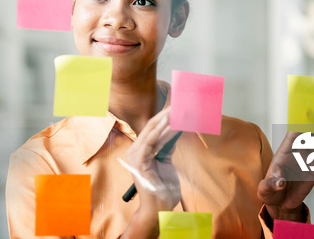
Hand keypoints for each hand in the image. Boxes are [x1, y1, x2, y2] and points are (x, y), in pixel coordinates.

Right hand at [120, 107, 179, 237]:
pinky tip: (170, 123)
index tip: (178, 108)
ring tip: (177, 110)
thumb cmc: (163, 187)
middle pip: (151, 126)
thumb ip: (167, 146)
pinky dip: (161, 131)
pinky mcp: (139, 161)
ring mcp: (134, 155)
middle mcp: (134, 150)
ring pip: (151, 131)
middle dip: (166, 114)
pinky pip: (151, 141)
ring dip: (165, 119)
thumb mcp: (166, 161)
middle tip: (179, 104)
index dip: (165, 117)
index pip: (152, 128)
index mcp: (139, 150)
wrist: (159, 208)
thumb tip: (175, 128)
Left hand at [257, 131, 313, 221]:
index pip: (292, 135)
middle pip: (306, 133)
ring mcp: (308, 158)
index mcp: (284, 151)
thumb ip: (272, 183)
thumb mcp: (266, 188)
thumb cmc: (270, 190)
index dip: (300, 126)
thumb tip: (281, 182)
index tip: (309, 116)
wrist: (282, 202)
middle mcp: (297, 151)